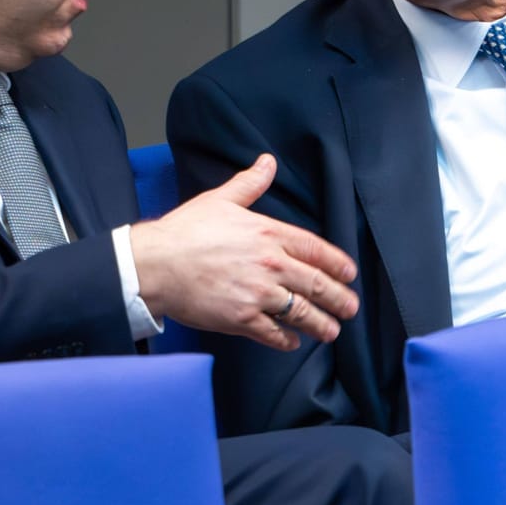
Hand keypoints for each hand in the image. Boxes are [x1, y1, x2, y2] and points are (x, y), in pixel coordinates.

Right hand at [129, 154, 357, 349]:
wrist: (155, 264)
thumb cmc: (184, 231)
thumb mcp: (221, 200)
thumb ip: (249, 183)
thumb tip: (267, 162)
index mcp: (269, 233)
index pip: (316, 249)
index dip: (337, 264)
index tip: (349, 274)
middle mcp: (270, 264)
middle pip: (316, 284)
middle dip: (339, 298)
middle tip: (350, 308)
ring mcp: (258, 293)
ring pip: (301, 312)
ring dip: (320, 324)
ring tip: (331, 331)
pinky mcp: (242, 318)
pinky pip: (273, 333)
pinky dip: (286, 340)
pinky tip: (293, 342)